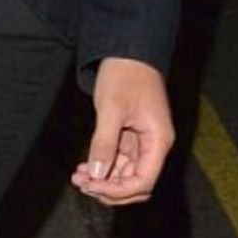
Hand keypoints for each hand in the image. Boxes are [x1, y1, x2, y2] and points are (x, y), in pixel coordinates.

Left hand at [71, 57, 173, 204]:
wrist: (126, 48)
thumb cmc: (124, 73)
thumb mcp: (111, 107)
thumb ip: (104, 142)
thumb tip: (97, 173)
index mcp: (158, 140)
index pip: (143, 181)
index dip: (118, 189)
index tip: (93, 186)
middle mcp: (154, 144)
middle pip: (136, 182)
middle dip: (110, 188)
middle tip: (83, 184)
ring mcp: (143, 140)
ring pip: (126, 172)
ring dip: (104, 177)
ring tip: (79, 176)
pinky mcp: (131, 133)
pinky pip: (120, 158)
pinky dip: (104, 164)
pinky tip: (86, 166)